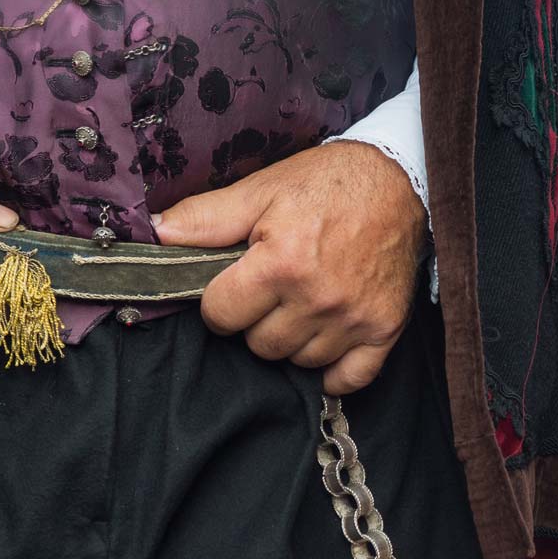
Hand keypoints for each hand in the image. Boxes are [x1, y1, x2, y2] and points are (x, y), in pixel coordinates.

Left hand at [154, 141, 425, 394]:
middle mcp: (318, 298)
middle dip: (255, 321)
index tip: (235, 284)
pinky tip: (326, 342)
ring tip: (301, 305)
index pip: (221, 316)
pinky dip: (333, 370)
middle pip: (258, 345)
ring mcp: (353, 318)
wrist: (400, 180)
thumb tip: (157, 233)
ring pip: (298, 361)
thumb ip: (207, 217)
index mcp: (281, 263)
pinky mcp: (384, 329)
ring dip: (292, 340)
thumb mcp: (262, 189)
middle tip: (271, 290)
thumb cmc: (327, 182)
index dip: (220, 300)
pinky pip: (348, 379)